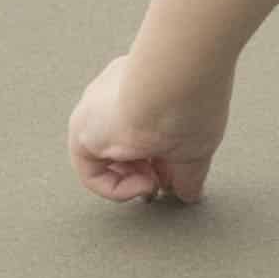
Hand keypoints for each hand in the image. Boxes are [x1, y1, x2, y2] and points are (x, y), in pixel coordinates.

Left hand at [68, 54, 228, 204]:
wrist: (173, 86)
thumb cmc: (191, 102)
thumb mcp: (196, 145)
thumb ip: (190, 171)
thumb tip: (190, 192)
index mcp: (144, 86)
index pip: (146, 130)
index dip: (162, 161)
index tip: (177, 174)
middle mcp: (117, 94)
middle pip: (126, 146)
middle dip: (146, 172)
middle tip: (163, 183)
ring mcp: (97, 110)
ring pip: (107, 157)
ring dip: (133, 180)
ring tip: (155, 182)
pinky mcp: (82, 130)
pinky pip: (90, 171)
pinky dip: (115, 188)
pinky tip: (143, 184)